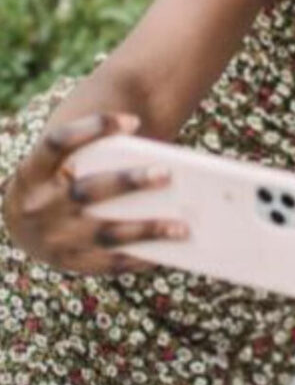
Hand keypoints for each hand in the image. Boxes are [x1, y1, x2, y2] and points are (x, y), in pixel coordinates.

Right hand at [1, 112, 185, 274]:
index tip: (134, 121)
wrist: (21, 223)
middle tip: (167, 173)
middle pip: (88, 191)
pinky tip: (168, 251)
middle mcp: (38, 206)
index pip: (58, 142)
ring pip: (105, 233)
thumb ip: (96, 153)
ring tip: (183, 226)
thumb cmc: (58, 182)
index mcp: (34, 172)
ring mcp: (51, 239)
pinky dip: (139, 258)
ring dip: (147, 229)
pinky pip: (107, 263)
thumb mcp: (60, 162)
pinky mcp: (67, 262)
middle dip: (129, 182)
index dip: (93, 128)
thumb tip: (160, 159)